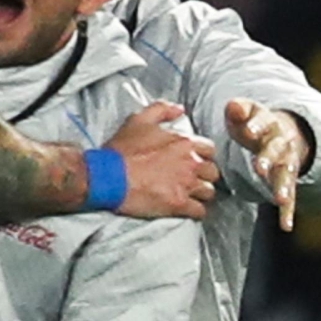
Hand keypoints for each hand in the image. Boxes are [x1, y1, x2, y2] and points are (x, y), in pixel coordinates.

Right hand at [103, 101, 219, 219]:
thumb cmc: (123, 150)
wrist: (109, 176)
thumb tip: (179, 109)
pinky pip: (199, 211)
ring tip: (191, 195)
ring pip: (208, 192)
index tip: (194, 161)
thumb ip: (162, 110)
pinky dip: (195, 211)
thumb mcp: (139, 120)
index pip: (209, 150)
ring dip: (201, 193)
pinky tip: (188, 209)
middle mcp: (190, 163)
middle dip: (204, 176)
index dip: (202, 156)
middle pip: (212, 172)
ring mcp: (186, 185)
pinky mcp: (179, 204)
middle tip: (193, 179)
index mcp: (184, 143)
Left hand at [225, 100, 312, 230]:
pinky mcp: (287, 180)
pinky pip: (290, 197)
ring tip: (280, 198)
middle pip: (276, 150)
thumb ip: (238, 109)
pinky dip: (288, 211)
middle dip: (267, 159)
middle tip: (259, 169)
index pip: (263, 122)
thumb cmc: (256, 123)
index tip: (249, 131)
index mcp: (269, 124)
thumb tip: (232, 106)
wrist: (283, 131)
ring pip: (286, 174)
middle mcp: (282, 143)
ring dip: (283, 186)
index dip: (256, 126)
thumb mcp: (247, 112)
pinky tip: (286, 226)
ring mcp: (287, 163)